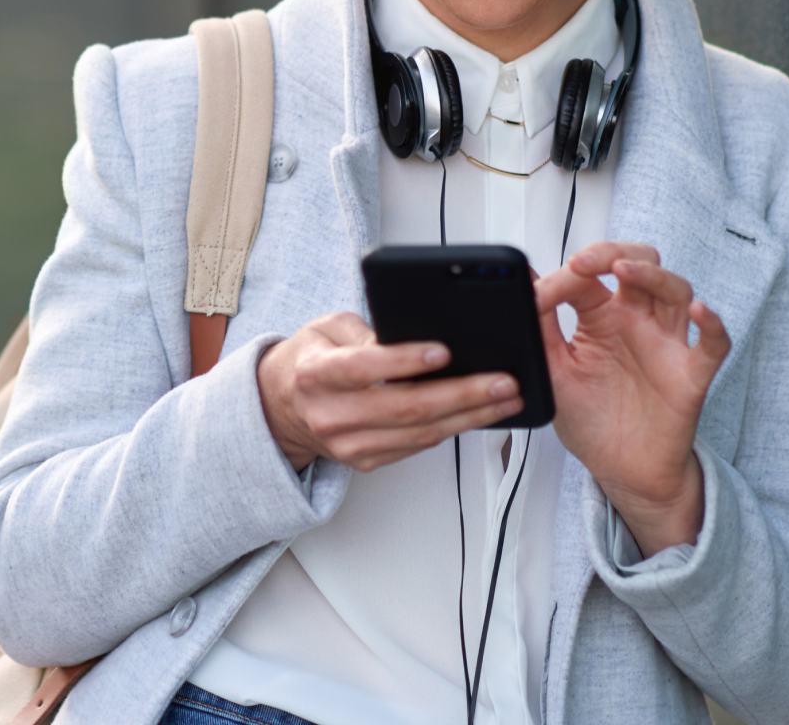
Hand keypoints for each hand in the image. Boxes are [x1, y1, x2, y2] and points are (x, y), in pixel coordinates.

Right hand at [257, 311, 525, 471]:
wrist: (283, 407)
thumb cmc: (312, 359)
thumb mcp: (327, 327)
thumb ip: (365, 329)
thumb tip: (413, 338)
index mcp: (316, 373)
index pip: (363, 367)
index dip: (404, 361)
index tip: (444, 352)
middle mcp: (330, 413)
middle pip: (404, 408)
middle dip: (461, 394)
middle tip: (501, 381)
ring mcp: (348, 444)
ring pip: (419, 434)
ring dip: (469, 417)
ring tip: (505, 399)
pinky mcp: (365, 461)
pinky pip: (416, 448)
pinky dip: (452, 430)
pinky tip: (478, 415)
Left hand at [536, 242, 730, 554]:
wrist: (620, 470)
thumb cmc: (592, 420)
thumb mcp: (553, 372)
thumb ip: (538, 329)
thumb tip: (519, 287)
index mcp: (600, 317)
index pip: (588, 277)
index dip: (564, 276)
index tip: (538, 295)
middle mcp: (636, 321)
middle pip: (638, 264)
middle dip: (613, 253)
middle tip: (584, 263)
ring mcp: (666, 344)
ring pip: (675, 290)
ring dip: (652, 275)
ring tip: (624, 271)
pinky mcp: (691, 374)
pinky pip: (713, 344)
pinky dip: (713, 325)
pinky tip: (701, 312)